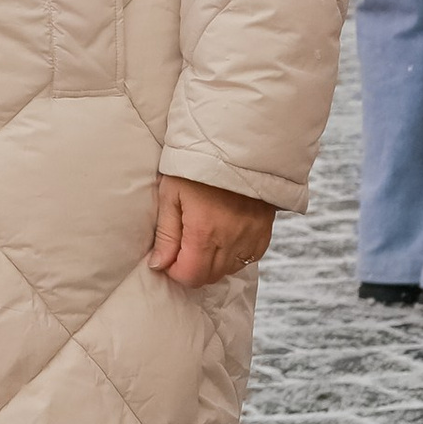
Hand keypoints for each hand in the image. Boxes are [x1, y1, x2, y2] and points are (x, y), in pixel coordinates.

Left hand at [149, 178, 274, 289]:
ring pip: (229, 270)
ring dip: (213, 263)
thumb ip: (166, 234)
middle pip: (209, 277)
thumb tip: (158, 265)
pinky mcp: (264, 231)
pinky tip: (224, 238)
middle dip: (192, 268)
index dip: (174, 271)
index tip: (168, 256)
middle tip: (183, 247)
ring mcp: (251, 237)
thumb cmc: (197, 166)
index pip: (190, 276)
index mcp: (204, 231)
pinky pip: (249, 258)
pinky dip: (234, 255)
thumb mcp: (171, 194)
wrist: (236, 146)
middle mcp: (230, 239)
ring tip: (204, 238)